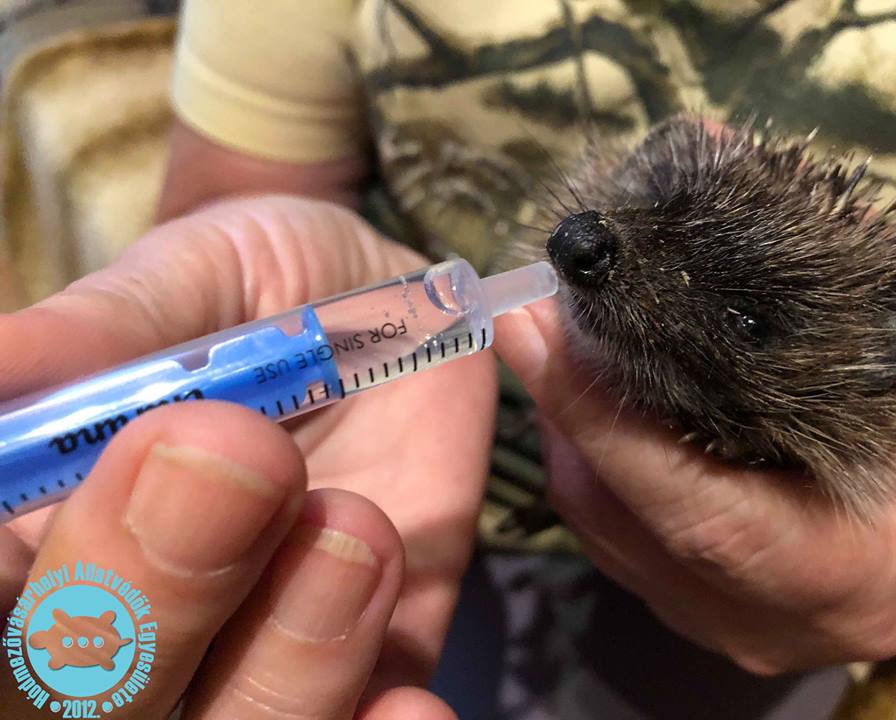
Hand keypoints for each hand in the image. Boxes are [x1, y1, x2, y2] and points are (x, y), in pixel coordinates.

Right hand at [0, 195, 496, 715]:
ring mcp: (265, 656)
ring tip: (355, 525)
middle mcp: (145, 623)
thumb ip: (103, 329)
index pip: (4, 612)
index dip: (34, 579)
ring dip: (290, 656)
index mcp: (54, 532)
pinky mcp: (379, 663)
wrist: (401, 316)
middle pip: (90, 705)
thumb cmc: (272, 286)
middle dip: (147, 602)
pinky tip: (409, 704)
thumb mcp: (195, 273)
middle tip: (242, 456)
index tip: (54, 506)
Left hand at [494, 280, 895, 674]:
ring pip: (596, 525)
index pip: (694, 509)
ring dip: (561, 426)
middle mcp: (758, 618)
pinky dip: (581, 456)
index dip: (601, 420)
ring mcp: (712, 623)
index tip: (531, 326)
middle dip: (560, 404)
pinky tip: (579, 398)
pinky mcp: (682, 608)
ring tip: (548, 339)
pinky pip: (602, 534)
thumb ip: (847, 293)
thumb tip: (724, 173)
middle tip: (530, 308)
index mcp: (838, 568)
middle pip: (618, 512)